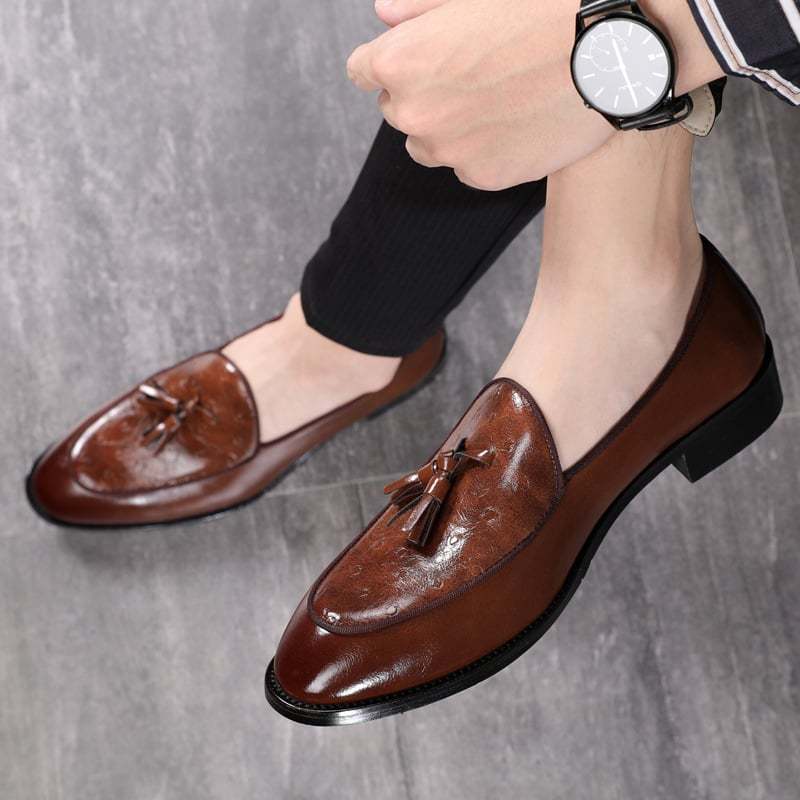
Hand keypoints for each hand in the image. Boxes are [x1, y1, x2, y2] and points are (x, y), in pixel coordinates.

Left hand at [349, 0, 722, 190]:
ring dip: (447, 128)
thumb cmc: (542, 6)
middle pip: (396, 109)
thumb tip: (383, 16)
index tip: (419, 59)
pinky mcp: (481, 176)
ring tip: (495, 101)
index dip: (390, 61)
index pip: (363, 71)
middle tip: (473, 74)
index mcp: (399, 61)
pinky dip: (481, 151)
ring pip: (428, 144)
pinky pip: (466, 166)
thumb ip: (418, 8)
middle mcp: (412, 112)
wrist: (609, 49)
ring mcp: (447, 151)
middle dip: (422, 93)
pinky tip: (516, 124)